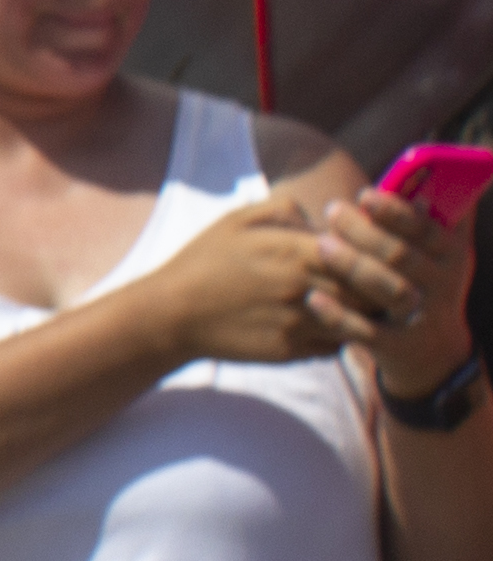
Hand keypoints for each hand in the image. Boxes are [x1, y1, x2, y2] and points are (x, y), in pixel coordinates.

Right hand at [149, 196, 369, 366]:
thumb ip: (285, 209)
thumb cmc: (204, 261)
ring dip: (369, 315)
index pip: (367, 254)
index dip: (381, 254)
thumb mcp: (236, 219)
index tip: (380, 252)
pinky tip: (333, 324)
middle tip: (388, 283)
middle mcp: (305, 290)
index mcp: (295, 252)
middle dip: (385, 287)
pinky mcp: (292, 352)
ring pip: (362, 323)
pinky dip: (342, 336)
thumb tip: (322, 219)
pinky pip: (336, 346)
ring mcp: (300, 324)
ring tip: (367, 305)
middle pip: (374, 292)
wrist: (171, 314)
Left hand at [322, 186, 476, 389]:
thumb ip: (442, 212)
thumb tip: (451, 158)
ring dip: (353, 265)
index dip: (395, 211)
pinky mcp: (396, 346)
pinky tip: (313, 297)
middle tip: (332, 211)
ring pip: (386, 288)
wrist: (433, 351)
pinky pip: (365, 330)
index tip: (364, 194)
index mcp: (452, 256)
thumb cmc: (426, 282)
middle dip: (365, 232)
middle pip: (401, 255)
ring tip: (321, 243)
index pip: (428, 229)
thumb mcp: (443, 251)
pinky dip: (338, 314)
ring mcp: (418, 316)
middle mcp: (441, 286)